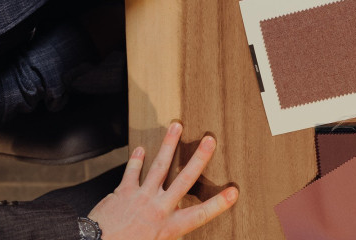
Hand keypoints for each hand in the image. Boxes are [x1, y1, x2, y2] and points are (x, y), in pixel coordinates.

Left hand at [88, 123, 238, 239]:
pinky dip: (136, 160)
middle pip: (184, 179)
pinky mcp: (123, 192)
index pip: (199, 214)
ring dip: (169, 145)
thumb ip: (167, 234)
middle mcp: (158, 209)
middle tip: (210, 140)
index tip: (233, 191)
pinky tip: (140, 149)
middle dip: (199, 158)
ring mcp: (141, 197)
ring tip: (176, 126)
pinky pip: (131, 172)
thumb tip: (176, 223)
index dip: (218, 203)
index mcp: (168, 227)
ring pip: (159, 166)